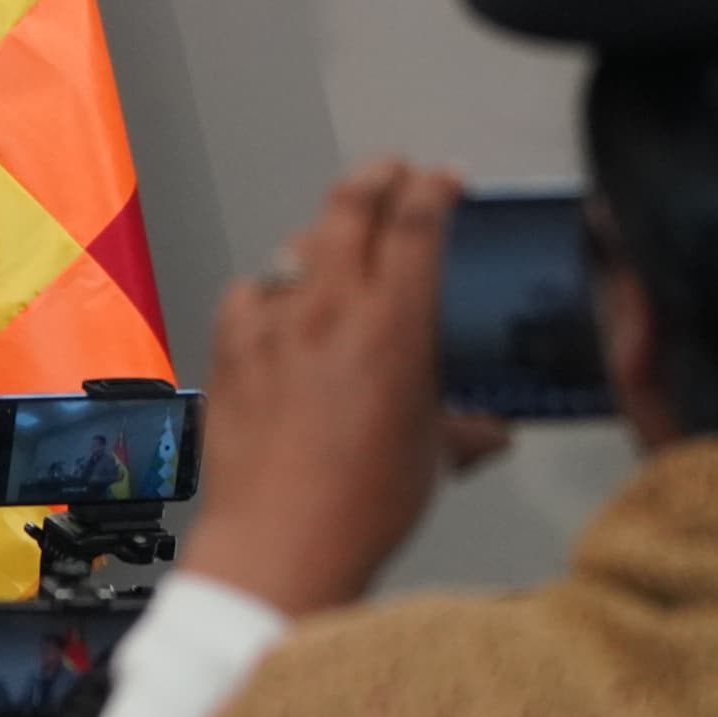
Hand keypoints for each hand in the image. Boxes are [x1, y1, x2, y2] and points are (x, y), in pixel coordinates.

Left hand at [178, 159, 512, 617]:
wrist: (280, 542)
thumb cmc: (359, 507)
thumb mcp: (433, 458)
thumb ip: (465, 430)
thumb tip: (489, 431)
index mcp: (395, 326)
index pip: (418, 221)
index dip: (434, 187)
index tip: (445, 181)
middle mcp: (331, 312)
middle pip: (349, 206)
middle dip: (376, 177)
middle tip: (392, 174)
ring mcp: (272, 327)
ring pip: (295, 248)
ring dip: (321, 239)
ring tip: (336, 247)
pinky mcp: (229, 351)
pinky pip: (247, 294)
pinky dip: (267, 292)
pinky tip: (276, 308)